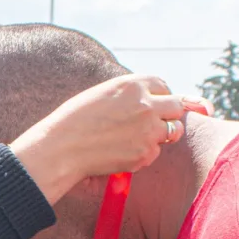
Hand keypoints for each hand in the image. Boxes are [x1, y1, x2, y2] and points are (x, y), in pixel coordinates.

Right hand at [9, 74, 190, 202]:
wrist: (62, 147)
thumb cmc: (76, 119)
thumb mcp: (105, 93)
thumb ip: (131, 93)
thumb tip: (153, 100)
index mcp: (134, 84)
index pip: (163, 86)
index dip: (159, 97)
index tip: (152, 105)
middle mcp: (146, 105)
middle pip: (176, 107)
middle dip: (169, 114)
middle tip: (152, 123)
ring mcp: (148, 130)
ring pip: (172, 131)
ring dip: (159, 134)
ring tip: (134, 138)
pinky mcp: (144, 153)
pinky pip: (155, 152)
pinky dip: (144, 153)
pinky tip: (121, 152)